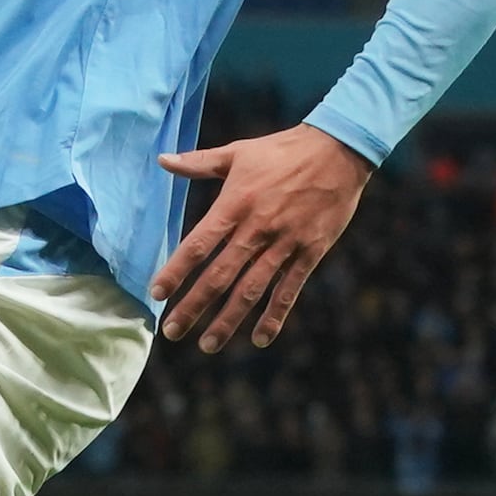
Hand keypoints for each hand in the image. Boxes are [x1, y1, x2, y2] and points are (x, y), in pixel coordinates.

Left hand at [149, 124, 373, 351]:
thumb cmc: (282, 150)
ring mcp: (284, 243)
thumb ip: (198, 163)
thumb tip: (162, 161)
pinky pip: (289, 290)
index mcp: (235, 205)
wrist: (339, 150)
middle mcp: (257, 228)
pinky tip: (260, 339)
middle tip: (172, 331)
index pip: (198, 244)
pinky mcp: (310, 252)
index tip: (156, 294)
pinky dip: (274, 316)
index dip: (176, 271)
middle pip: (219, 275)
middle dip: (193, 306)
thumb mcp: (237, 152)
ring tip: (207, 345)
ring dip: (228, 320)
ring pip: (251, 290)